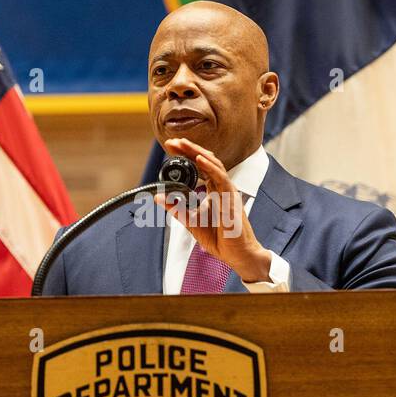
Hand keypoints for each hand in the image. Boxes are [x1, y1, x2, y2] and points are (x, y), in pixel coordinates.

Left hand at [154, 138, 272, 282]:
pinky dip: (210, 167)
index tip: (171, 148)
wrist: (238, 254)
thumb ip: (176, 208)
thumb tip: (158, 197)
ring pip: (214, 164)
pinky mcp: (231, 198)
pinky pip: (221, 178)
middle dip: (189, 149)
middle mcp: (221, 187)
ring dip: (197, 152)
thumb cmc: (221, 239)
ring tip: (182, 144)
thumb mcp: (191, 221)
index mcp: (214, 191)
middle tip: (172, 141)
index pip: (200, 167)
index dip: (186, 155)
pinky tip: (198, 159)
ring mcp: (228, 191)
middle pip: (207, 160)